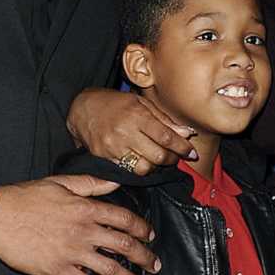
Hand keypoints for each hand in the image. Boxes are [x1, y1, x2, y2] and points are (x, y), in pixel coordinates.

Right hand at [0, 174, 159, 274]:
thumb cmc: (27, 196)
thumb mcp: (61, 182)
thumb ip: (91, 183)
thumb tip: (115, 182)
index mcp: (86, 207)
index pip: (124, 218)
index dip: (141, 228)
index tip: (151, 236)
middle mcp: (84, 230)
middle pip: (124, 245)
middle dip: (144, 257)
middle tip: (155, 265)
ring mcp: (72, 252)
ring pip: (111, 268)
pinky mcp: (58, 270)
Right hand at [67, 88, 196, 175]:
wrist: (83, 108)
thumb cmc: (115, 103)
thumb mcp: (141, 103)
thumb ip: (164, 120)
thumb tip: (187, 133)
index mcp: (137, 115)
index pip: (166, 137)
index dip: (182, 148)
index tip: (191, 153)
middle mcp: (125, 132)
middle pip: (158, 156)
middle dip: (172, 159)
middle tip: (175, 156)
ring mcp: (113, 147)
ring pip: (144, 168)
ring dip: (156, 167)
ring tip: (158, 158)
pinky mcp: (104, 158)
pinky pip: (128, 171)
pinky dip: (139, 168)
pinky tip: (142, 160)